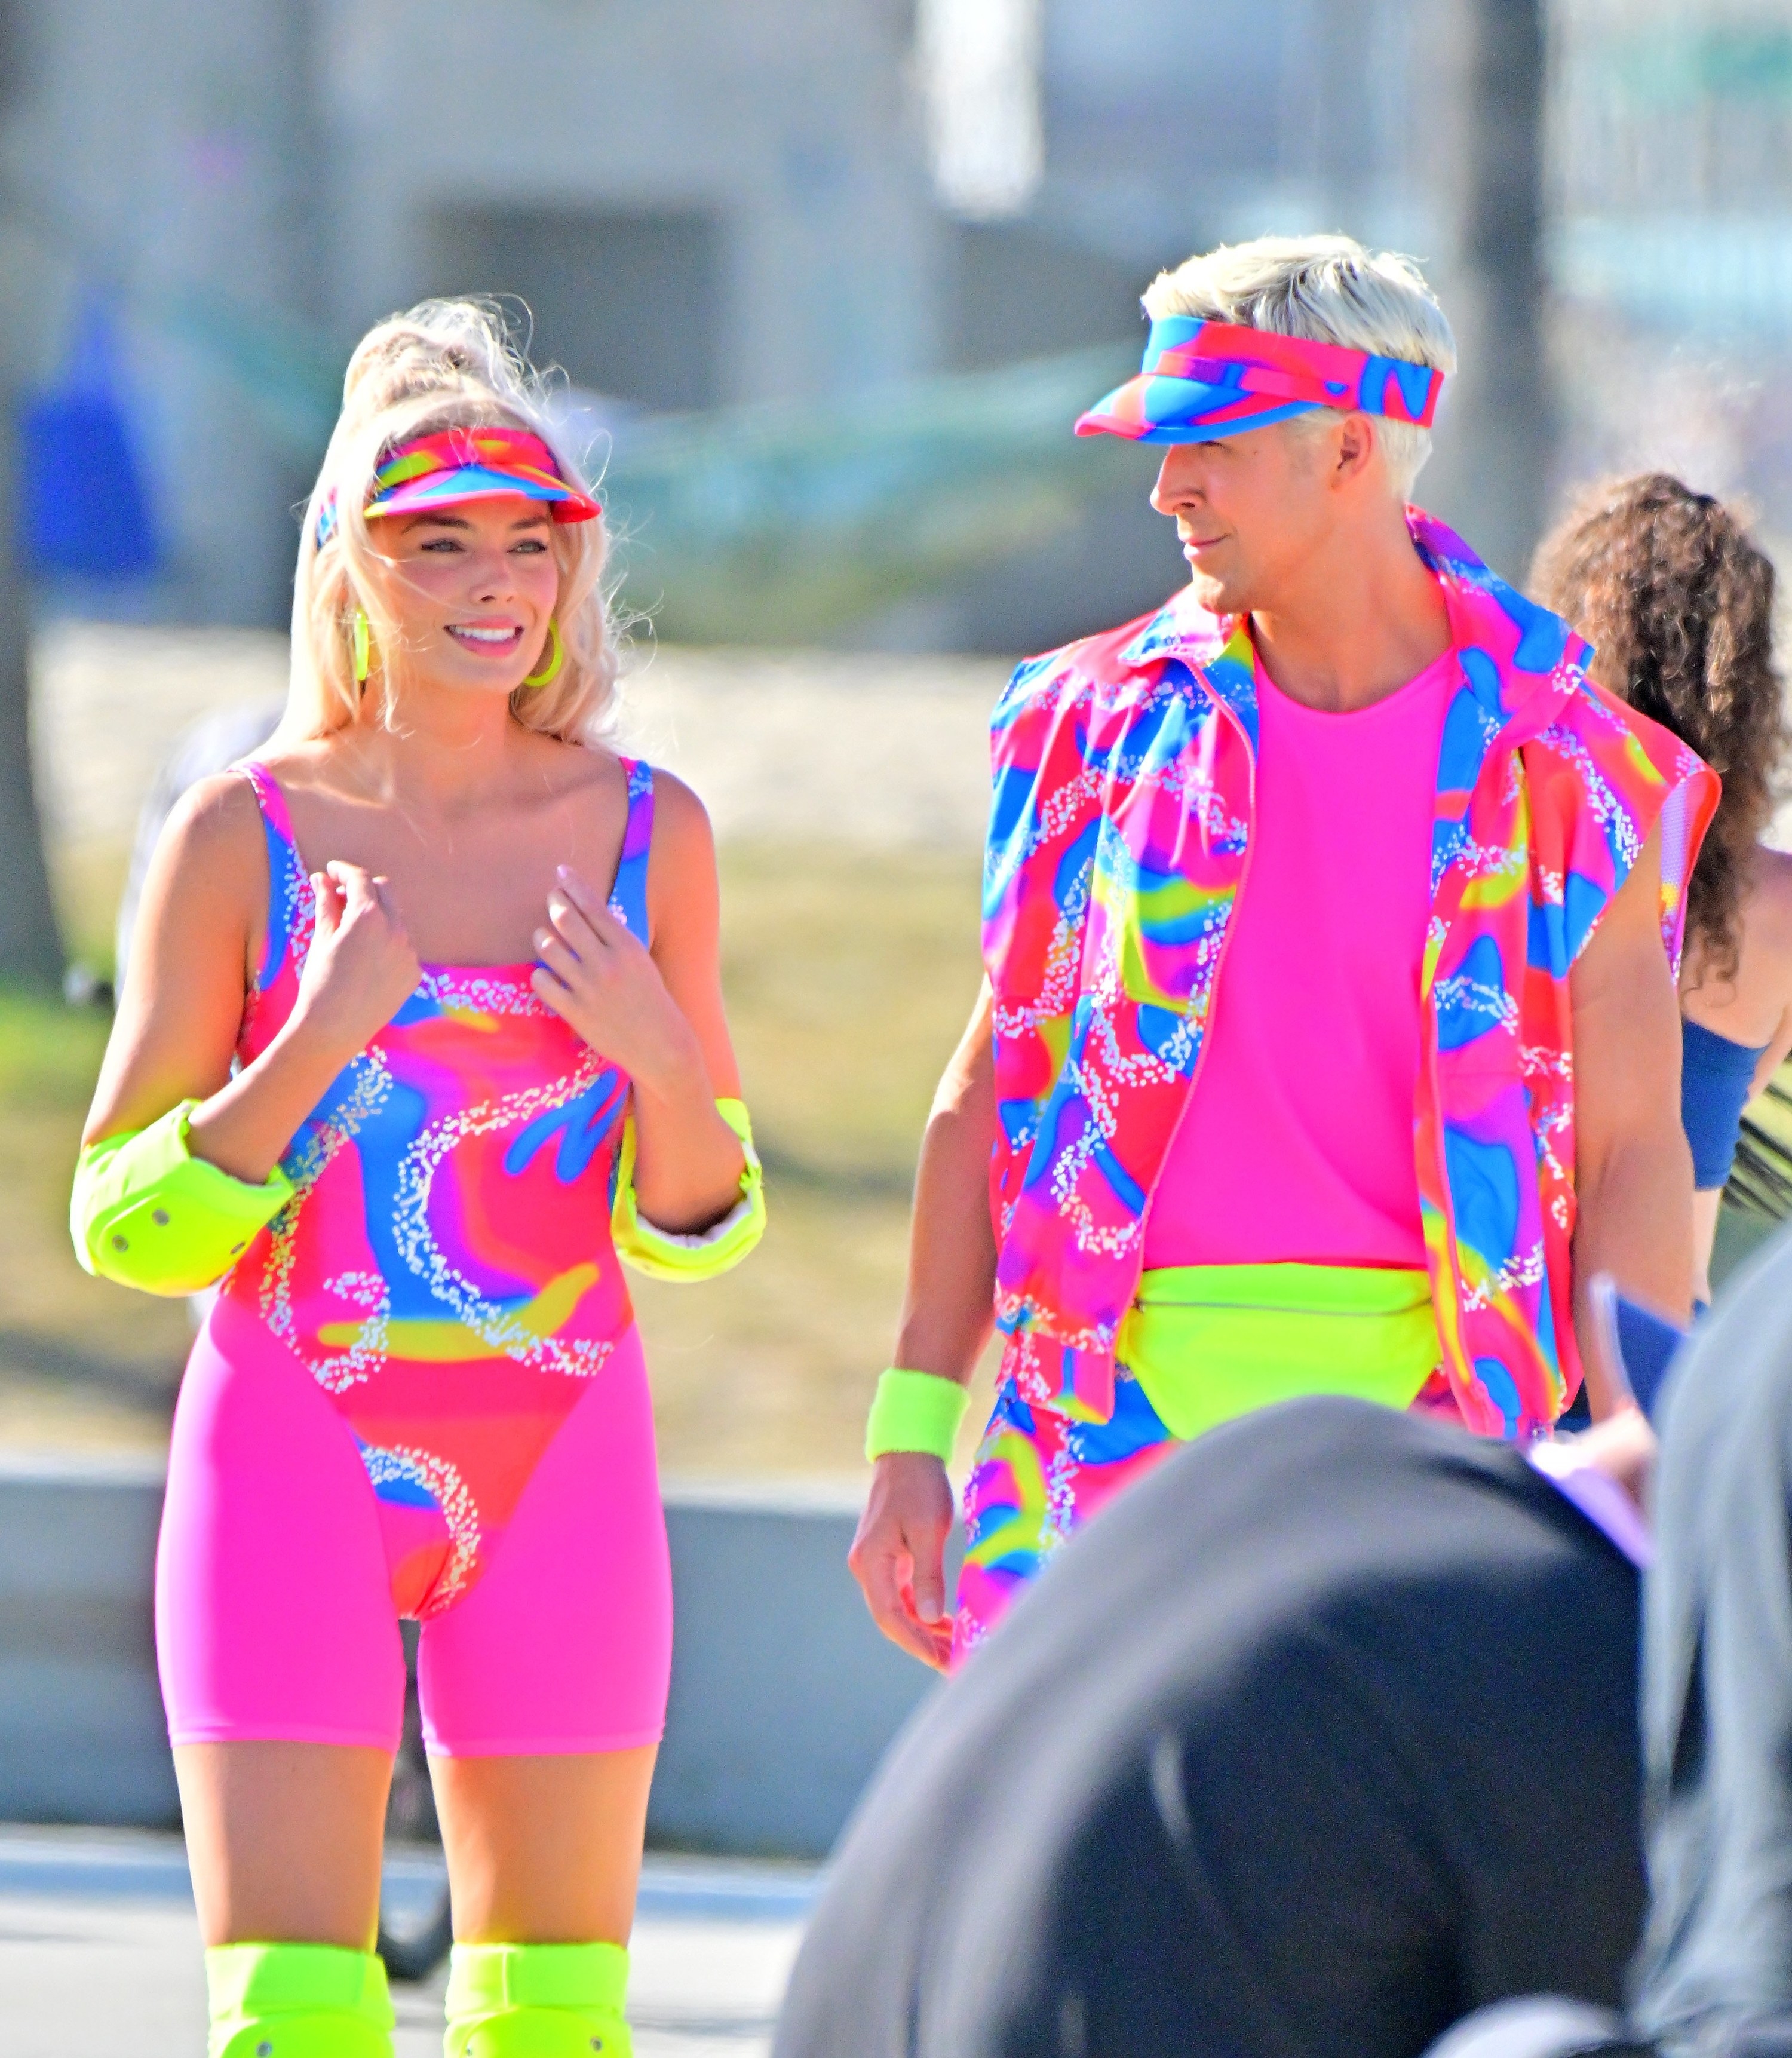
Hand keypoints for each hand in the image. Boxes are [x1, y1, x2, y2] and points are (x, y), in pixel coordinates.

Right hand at [292, 862, 419, 1060]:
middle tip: (340, 897)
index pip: (360, 879)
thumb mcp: (321, 939)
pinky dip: (386, 945)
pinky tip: (365, 962)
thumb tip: (321, 878)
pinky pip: (402, 948)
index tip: (331, 871)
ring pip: (395, 920)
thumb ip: (326, 904)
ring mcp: (409, 953)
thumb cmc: (319, 982)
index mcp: (368, 917)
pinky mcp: (414, 973)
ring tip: (350, 935)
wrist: (333, 1029)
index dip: (344, 871)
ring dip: (376, 918)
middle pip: (384, 892)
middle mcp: (396, 930)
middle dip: (363, 889)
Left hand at [531, 865, 695, 1086]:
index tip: (561, 872)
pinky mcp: (575, 1012)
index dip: (573, 885)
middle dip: (555, 903)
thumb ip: (615, 940)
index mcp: (628, 947)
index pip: (593, 906)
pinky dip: (541, 975)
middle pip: (566, 920)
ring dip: (542, 936)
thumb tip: (587, 913)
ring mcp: (589, 988)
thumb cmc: (652, 1001)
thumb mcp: (641, 962)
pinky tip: (547, 975)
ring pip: (548, 948)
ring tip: (544, 936)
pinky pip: (542, 982)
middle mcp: (607, 963)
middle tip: (552, 899)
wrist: (661, 1046)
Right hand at [848, 1453, 956, 1670]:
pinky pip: (901, 1593)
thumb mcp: (928, 1530)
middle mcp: (867, 1566)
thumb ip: (927, 1576)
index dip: (915, 1643)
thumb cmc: (920, 1486)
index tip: (941, 1661)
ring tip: (954, 1647)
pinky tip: (944, 1621)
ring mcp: (875, 1562)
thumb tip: (928, 1619)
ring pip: (896, 1608)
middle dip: (921, 1643)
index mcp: (872, 1562)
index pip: (889, 1616)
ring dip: (923, 1629)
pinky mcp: (887, 1556)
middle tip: (953, 1664)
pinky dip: (921, 1610)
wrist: (908, 1452)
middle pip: (891, 1618)